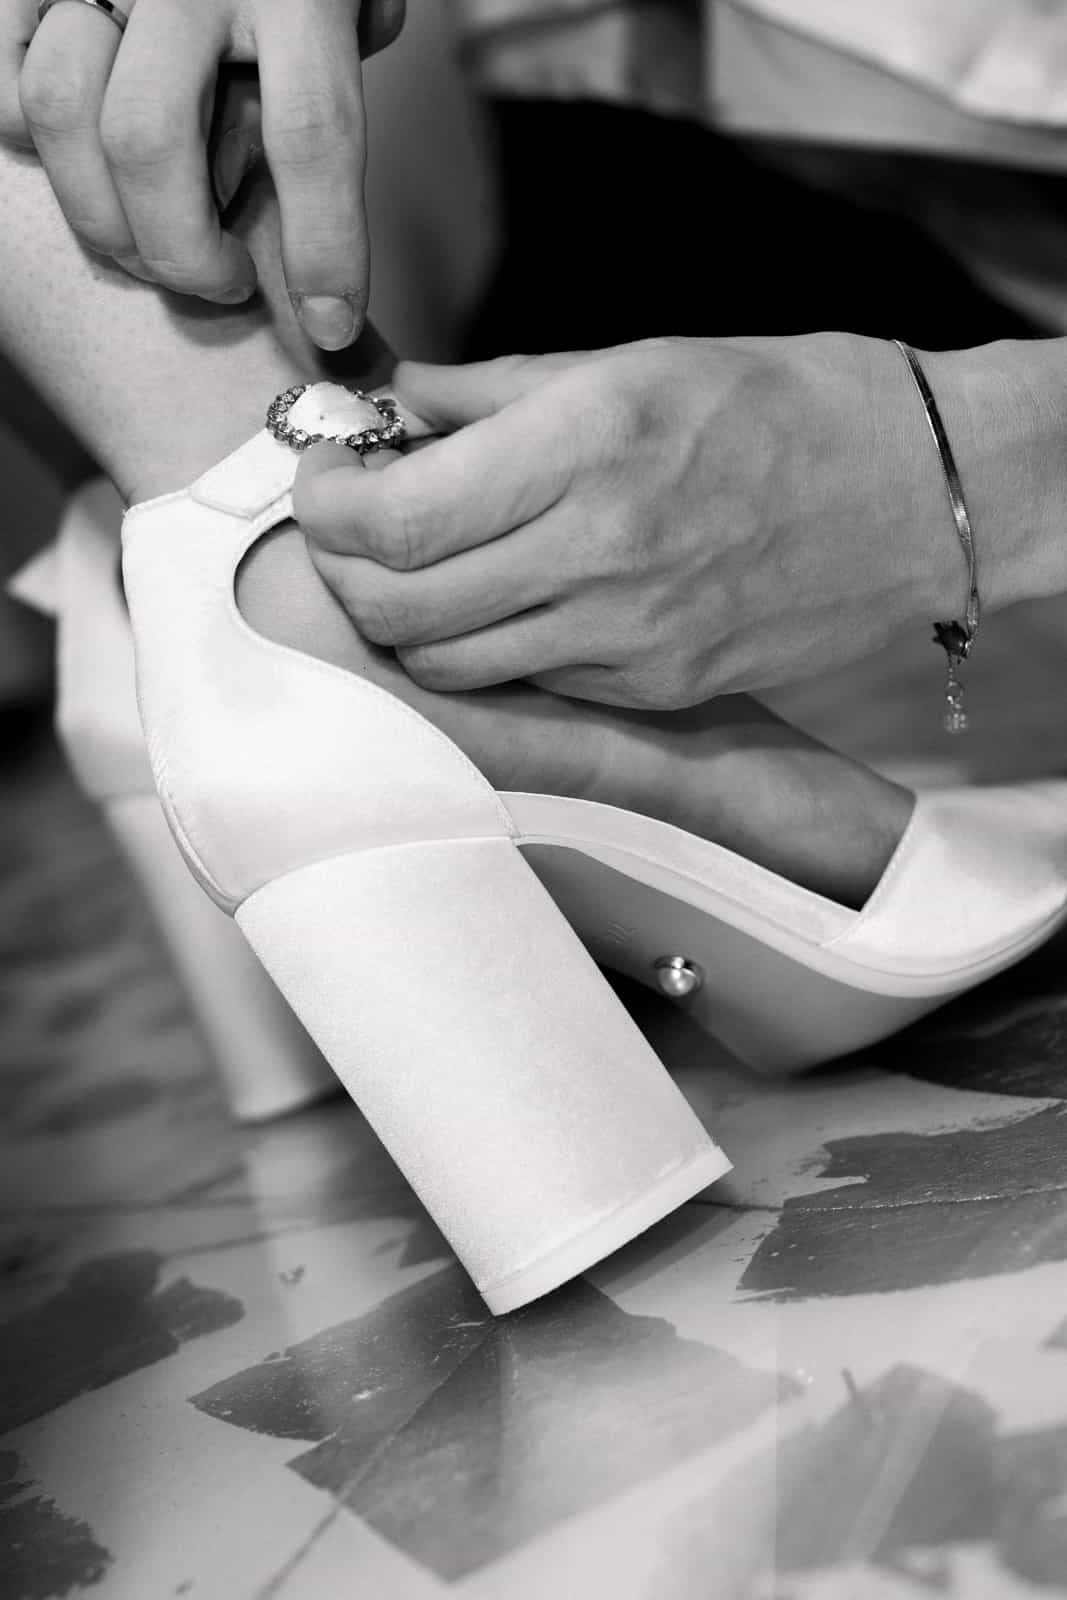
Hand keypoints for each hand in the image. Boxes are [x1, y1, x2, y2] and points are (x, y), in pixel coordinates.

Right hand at [4, 0, 403, 345]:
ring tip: (156, 247)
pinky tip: (86, 168)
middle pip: (151, 140)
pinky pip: (4, 80)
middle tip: (222, 285)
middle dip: (182, 252)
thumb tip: (314, 190)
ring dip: (105, 217)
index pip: (311, 134)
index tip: (332, 327)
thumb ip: (339, 67)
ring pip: (62, 113)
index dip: (325, 252)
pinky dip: (34, 146)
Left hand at [293, 334, 981, 706]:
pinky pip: (523, 683)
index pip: (400, 518)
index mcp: (590, 447)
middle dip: (342, 567)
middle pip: (399, 608)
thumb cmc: (781, 403)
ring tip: (413, 562)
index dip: (328, 504)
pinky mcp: (652, 689)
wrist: (912, 497)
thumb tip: (394, 407)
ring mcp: (628, 640)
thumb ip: (494, 392)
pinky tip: (499, 593)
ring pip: (445, 665)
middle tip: (348, 523)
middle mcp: (600, 555)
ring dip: (400, 618)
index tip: (324, 475)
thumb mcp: (634, 358)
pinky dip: (480, 645)